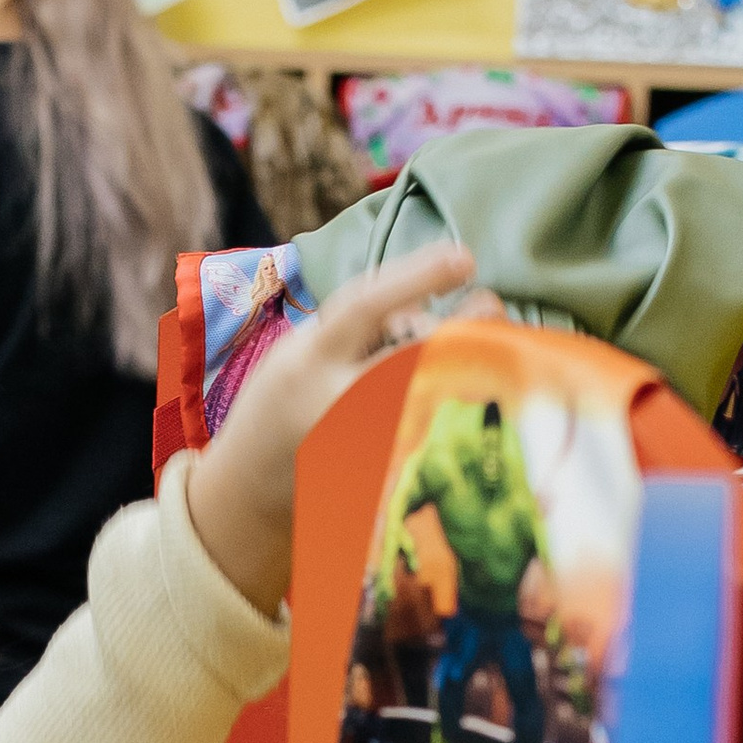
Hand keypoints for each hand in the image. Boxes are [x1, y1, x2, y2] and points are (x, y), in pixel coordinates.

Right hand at [186, 245, 475, 618]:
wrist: (251, 484)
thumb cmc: (285, 400)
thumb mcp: (303, 349)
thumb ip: (359, 327)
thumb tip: (433, 306)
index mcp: (309, 358)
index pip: (365, 306)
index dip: (418, 277)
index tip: (465, 258)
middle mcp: (334, 402)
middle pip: (411, 357)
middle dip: (459, 329)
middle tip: (491, 302)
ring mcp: (358, 444)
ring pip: (427, 394)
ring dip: (456, 364)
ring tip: (472, 347)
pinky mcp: (376, 475)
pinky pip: (427, 430)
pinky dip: (447, 402)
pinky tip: (461, 390)